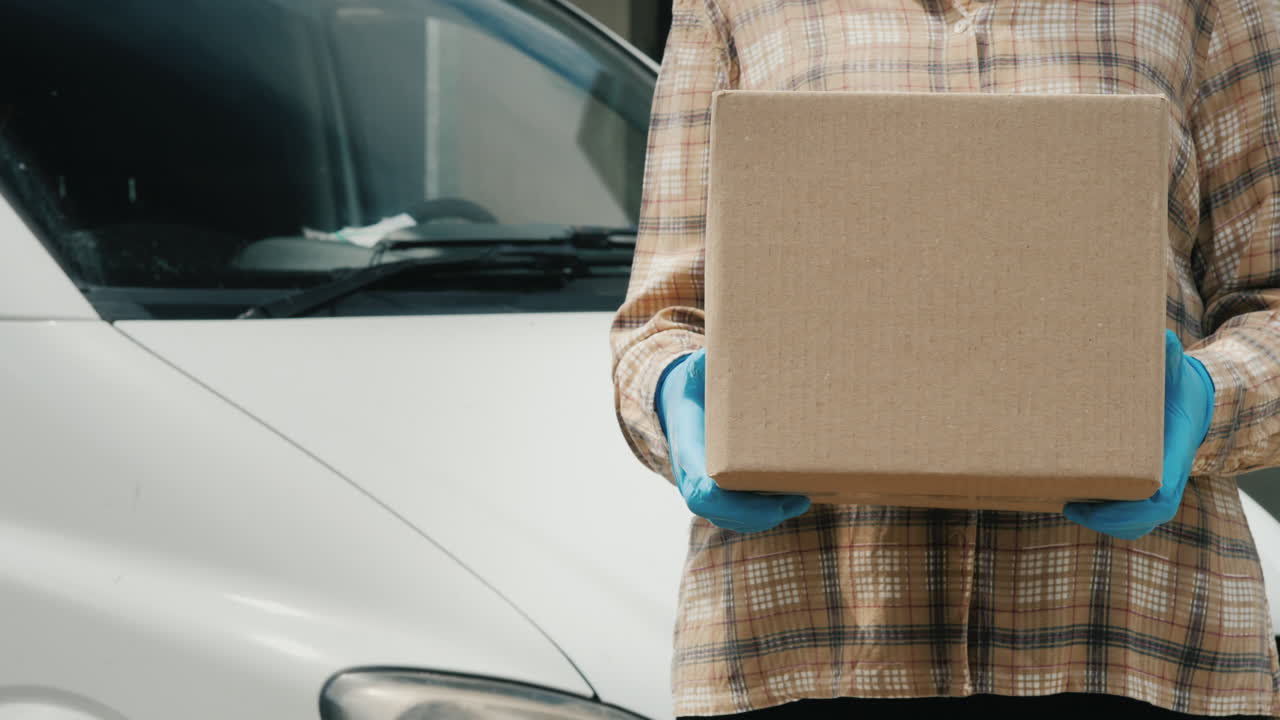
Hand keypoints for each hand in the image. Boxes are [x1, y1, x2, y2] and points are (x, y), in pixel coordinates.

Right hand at [656, 349, 810, 532]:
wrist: (677, 405)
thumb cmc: (692, 387)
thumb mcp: (695, 372)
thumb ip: (704, 364)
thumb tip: (718, 350)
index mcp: (687, 452)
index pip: (699, 489)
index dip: (722, 498)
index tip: (752, 491)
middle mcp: (692, 477)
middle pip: (720, 513)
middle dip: (759, 513)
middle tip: (799, 498)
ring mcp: (704, 490)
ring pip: (732, 519)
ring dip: (767, 516)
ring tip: (803, 499)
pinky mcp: (718, 494)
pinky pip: (738, 516)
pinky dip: (765, 513)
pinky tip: (793, 499)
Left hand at [1064, 330, 1214, 539]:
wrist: (1188, 403)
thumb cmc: (1174, 387)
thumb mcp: (1173, 371)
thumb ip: (1167, 358)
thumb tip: (1164, 339)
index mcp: (1176, 451)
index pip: (1163, 488)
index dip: (1139, 500)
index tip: (1101, 499)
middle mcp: (1170, 476)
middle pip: (1148, 513)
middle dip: (1111, 517)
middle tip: (1070, 505)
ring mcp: (1160, 488)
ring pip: (1138, 521)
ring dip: (1104, 522)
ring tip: (1068, 505)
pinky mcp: (1146, 492)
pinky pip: (1132, 519)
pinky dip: (1106, 520)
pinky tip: (1075, 505)